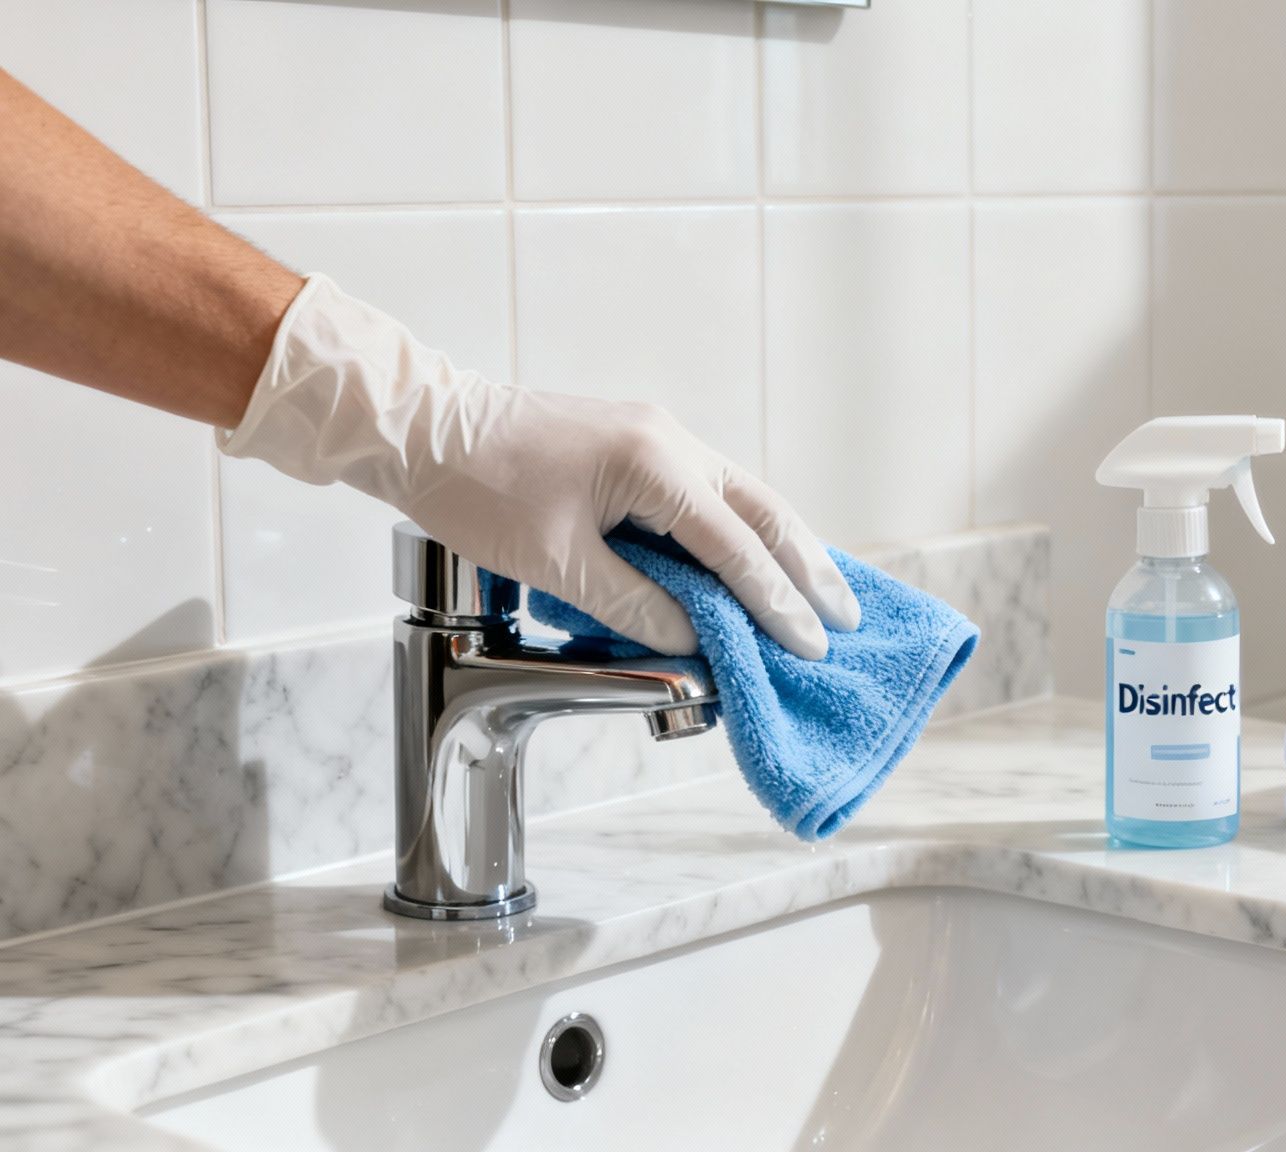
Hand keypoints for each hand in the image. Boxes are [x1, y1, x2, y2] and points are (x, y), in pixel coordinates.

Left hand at [218, 275, 857, 657]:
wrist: (420, 425)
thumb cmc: (476, 488)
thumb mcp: (557, 564)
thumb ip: (637, 605)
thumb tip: (699, 643)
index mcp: (656, 465)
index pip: (735, 548)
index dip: (776, 604)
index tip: (810, 647)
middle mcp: (671, 441)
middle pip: (762, 512)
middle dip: (807, 569)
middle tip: (846, 620)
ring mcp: (657, 436)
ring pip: (744, 496)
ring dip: (785, 547)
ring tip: (821, 592)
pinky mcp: (637, 443)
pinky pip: (712, 490)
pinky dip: (745, 530)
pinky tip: (757, 555)